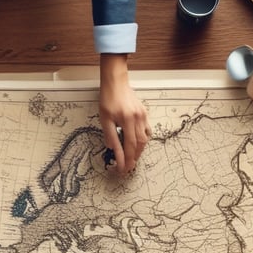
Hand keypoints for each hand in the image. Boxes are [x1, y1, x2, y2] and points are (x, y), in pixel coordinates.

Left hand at [99, 53, 149, 174]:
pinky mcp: (144, 113)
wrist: (116, 82)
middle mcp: (138, 119)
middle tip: (127, 168)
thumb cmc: (108, 98)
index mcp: (127, 120)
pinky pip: (147, 130)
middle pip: (139, 144)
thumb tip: (112, 150)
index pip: (129, 146)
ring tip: (132, 159)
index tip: (122, 169)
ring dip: (139, 151)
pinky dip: (143, 140)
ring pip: (144, 139)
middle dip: (133, 158)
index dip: (126, 159)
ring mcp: (143, 116)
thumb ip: (109, 135)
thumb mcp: (104, 118)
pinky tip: (138, 145)